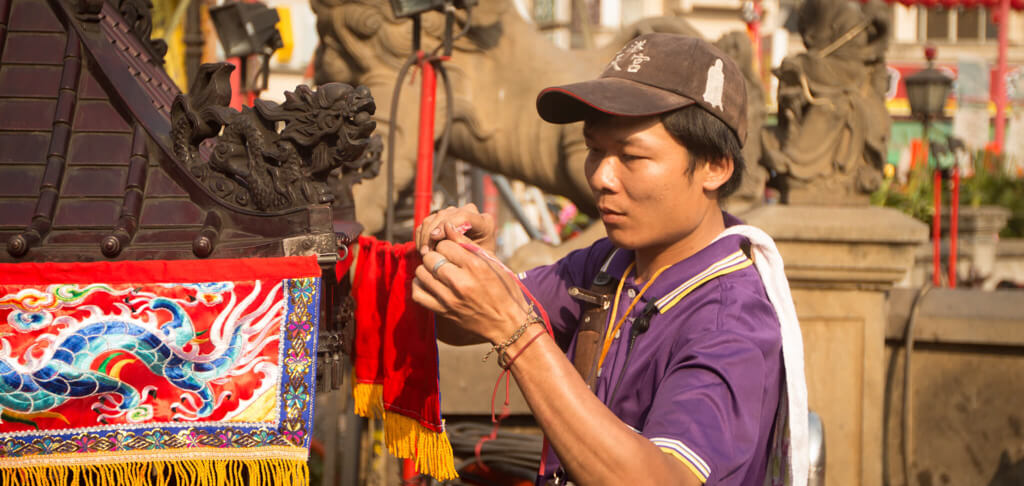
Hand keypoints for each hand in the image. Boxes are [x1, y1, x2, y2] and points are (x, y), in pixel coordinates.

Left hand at [412, 223, 528, 344]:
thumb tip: (448, 227)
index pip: (445, 244)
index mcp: (475, 266)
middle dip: (436, 255)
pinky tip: (429, 282)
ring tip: (437, 271)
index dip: (447, 244)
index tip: (453, 249)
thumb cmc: (504, 290)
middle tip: (444, 259)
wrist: (507, 324)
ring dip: (427, 269)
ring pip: (421, 273)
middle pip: (431, 257)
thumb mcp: (493, 263)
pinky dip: (419, 285)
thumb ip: (468, 244)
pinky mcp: (443, 312)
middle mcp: (460, 282)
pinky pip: (418, 294)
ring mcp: (450, 299)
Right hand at [415, 204, 495, 254]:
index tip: (434, 238)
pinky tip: (424, 248)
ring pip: (433, 218)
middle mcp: (470, 212)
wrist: (478, 258)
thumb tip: (439, 244)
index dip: (446, 225)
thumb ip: (462, 248)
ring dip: (425, 236)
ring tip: (424, 253)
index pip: (463, 216)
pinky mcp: (444, 217)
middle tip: (426, 252)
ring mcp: (456, 213)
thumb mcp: (476, 257)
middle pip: (444, 215)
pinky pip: (427, 222)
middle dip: (431, 234)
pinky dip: (422, 235)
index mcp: (484, 222)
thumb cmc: (480, 260)